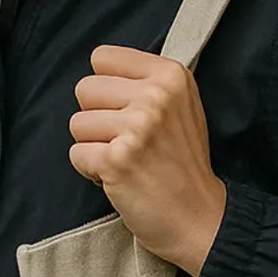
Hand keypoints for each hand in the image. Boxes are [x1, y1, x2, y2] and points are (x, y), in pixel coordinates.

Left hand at [69, 45, 225, 275]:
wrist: (201, 219)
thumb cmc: (183, 161)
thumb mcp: (181, 103)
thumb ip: (145, 80)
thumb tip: (100, 66)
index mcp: (170, 74)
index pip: (102, 57)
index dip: (107, 86)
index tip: (126, 108)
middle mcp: (155, 96)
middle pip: (85, 88)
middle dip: (97, 116)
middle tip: (125, 139)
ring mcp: (136, 128)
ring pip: (77, 122)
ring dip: (93, 145)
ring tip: (124, 159)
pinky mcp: (116, 160)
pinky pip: (76, 154)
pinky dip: (90, 170)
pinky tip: (118, 177)